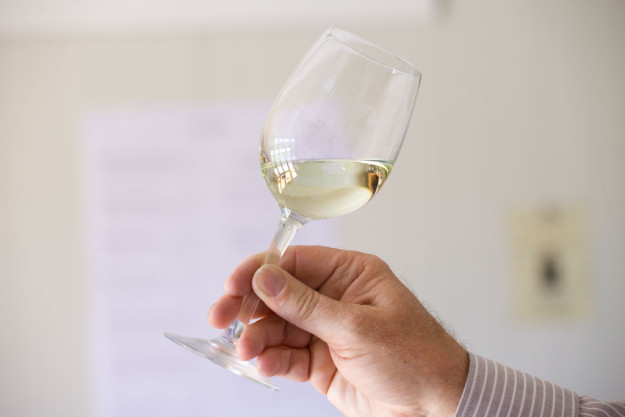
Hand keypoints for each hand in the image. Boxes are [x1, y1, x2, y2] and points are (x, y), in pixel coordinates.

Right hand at [208, 246, 467, 416]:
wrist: (434, 408)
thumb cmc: (413, 357)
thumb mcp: (356, 327)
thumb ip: (305, 305)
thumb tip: (264, 278)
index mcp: (350, 275)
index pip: (295, 262)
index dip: (260, 271)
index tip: (233, 286)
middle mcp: (334, 297)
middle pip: (279, 294)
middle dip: (249, 306)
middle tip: (221, 319)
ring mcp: (325, 330)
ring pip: (278, 326)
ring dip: (258, 337)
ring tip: (247, 351)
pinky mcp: (319, 361)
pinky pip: (286, 354)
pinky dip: (272, 358)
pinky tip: (264, 363)